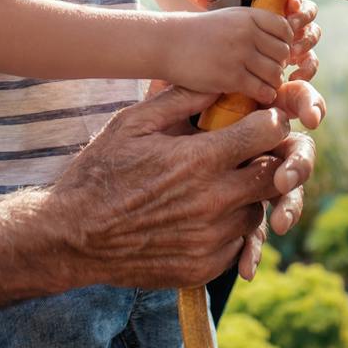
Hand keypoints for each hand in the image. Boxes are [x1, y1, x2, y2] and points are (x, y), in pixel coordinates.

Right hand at [49, 86, 304, 286]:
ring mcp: (210, 239)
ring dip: (248, 194)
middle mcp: (213, 201)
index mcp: (199, 160)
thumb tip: (222, 81)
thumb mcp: (134, 123)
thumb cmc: (100, 172)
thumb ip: (182, 99)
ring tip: (219, 183)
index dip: (269, 121)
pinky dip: (229, 226)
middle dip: (269, 158)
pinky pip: (238, 242)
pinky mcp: (204, 266)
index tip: (260, 120)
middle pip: (275, 174)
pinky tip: (204, 214)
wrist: (72, 236)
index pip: (268, 133)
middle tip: (250, 152)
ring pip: (258, 209)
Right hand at [177, 0, 323, 85]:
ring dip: (272, 81)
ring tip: (263, 83)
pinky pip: (261, 90)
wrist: (167, 44)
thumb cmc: (198, 32)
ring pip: (275, 73)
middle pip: (283, 53)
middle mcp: (247, 33)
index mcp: (248, 16)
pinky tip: (258, 94)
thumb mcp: (228, 18)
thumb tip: (284, 37)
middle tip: (268, 70)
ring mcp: (239, 55)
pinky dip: (264, 95)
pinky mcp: (231, 77)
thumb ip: (253, 24)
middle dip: (279, 64)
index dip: (284, 43)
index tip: (274, 51)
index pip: (285, 29)